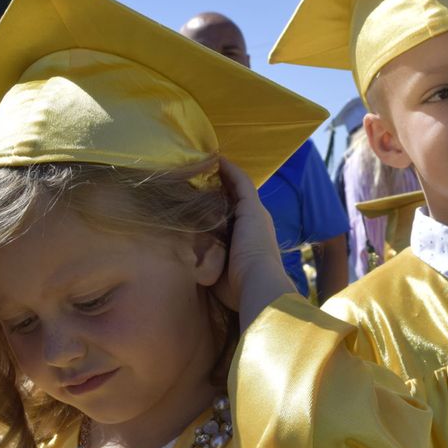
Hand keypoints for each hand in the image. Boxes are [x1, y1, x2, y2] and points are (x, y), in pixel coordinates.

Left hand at [213, 158, 298, 329]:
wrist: (258, 284)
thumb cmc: (238, 288)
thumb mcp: (220, 273)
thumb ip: (208, 263)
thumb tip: (189, 260)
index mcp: (251, 242)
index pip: (235, 219)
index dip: (222, 206)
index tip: (205, 197)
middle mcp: (257, 224)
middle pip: (238, 200)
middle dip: (223, 187)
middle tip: (204, 174)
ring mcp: (256, 214)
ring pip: (239, 188)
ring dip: (225, 175)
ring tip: (208, 161)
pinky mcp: (252, 207)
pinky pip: (240, 182)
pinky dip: (229, 170)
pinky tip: (217, 159)